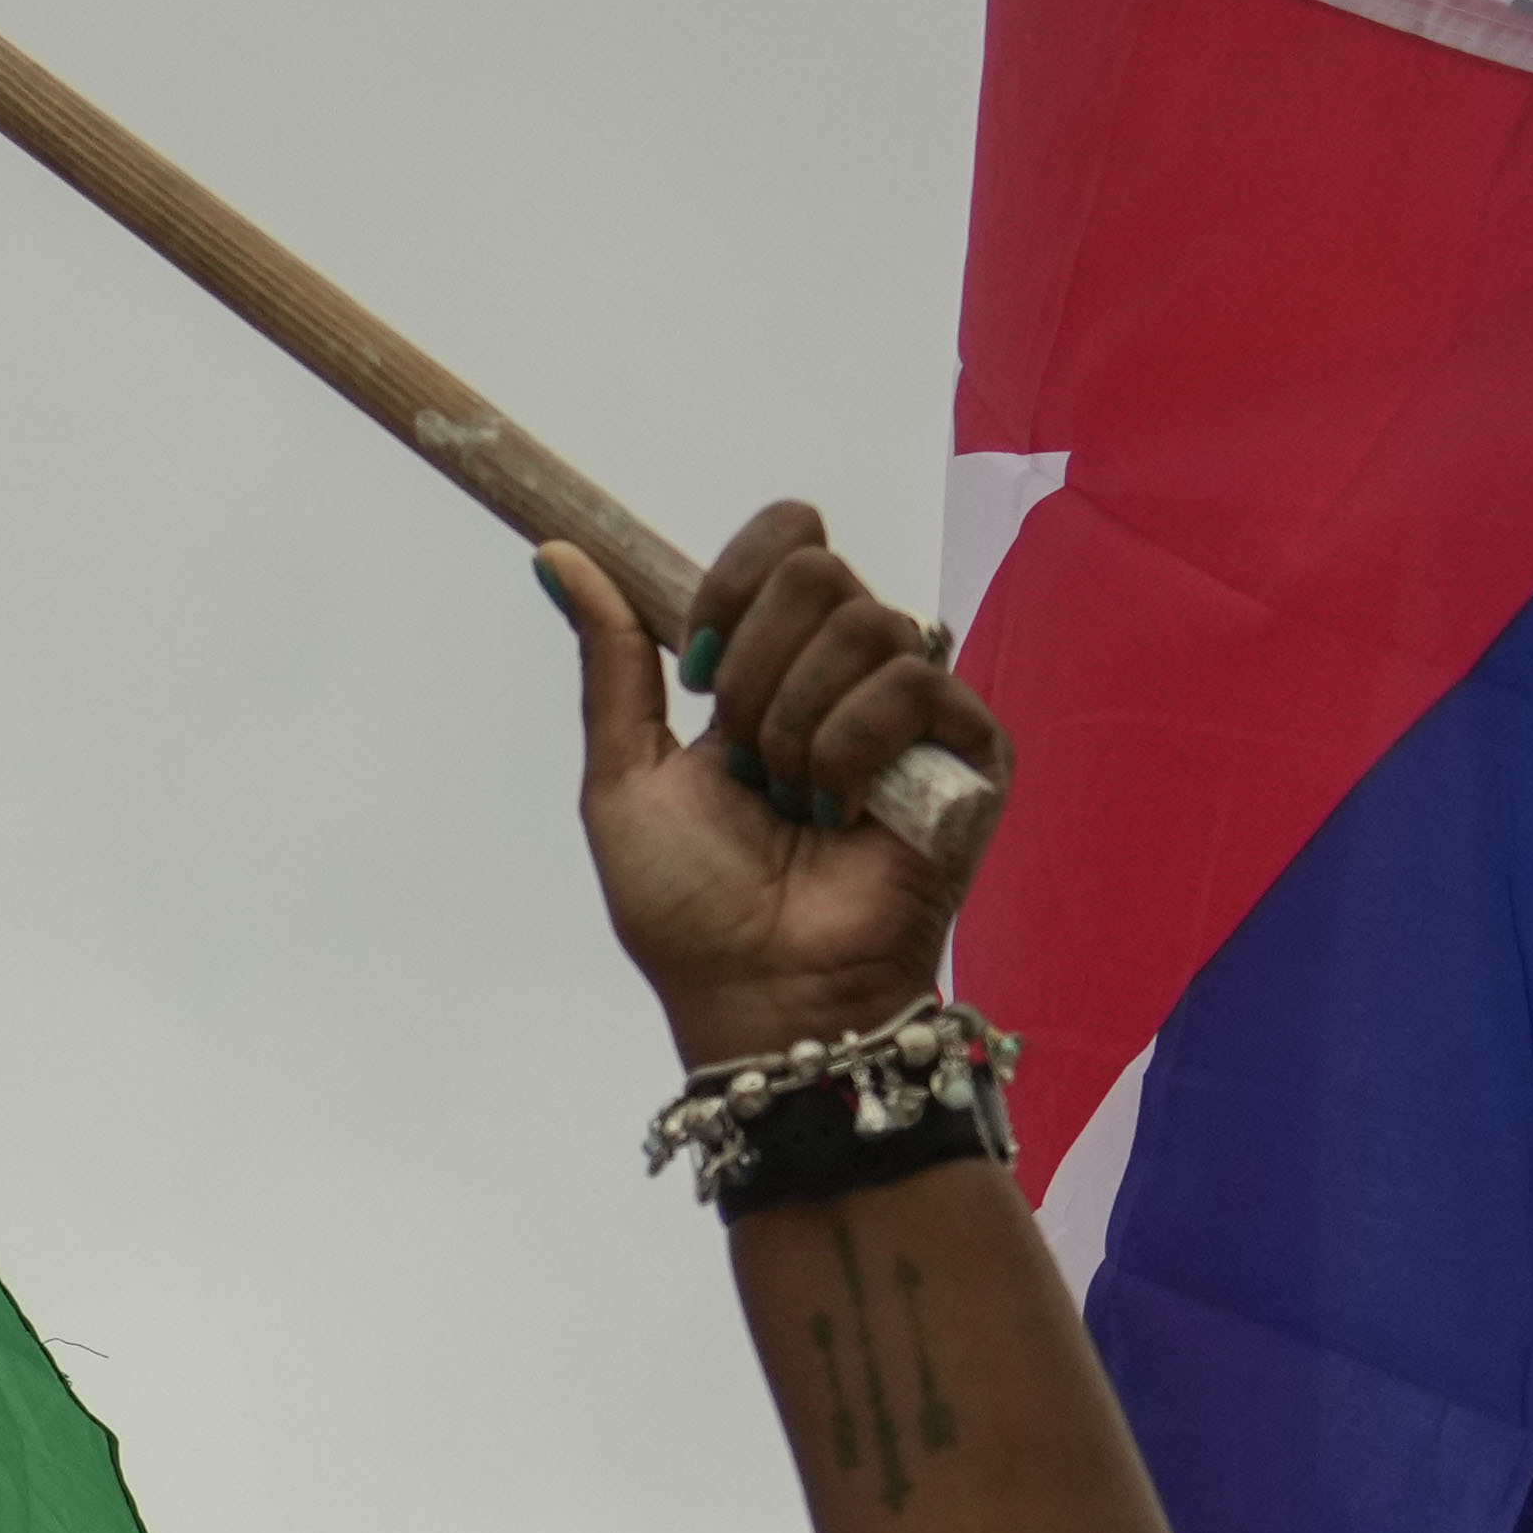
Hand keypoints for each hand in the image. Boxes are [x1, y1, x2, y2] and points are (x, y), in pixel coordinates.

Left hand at [568, 505, 1008, 1074]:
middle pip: (817, 570)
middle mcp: (850, 673)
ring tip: (792, 802)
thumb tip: (561, 554)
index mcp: (774, 664)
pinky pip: (916, 684)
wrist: (753, 990)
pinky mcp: (971, 750)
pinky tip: (842, 814)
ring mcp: (916, 710)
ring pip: (864, 624)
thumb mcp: (623, 774)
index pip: (786, 541)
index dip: (731, 584)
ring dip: (796, 724)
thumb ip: (609, 660)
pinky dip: (851, 751)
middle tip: (743, 758)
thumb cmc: (690, 908)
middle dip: (754, 667)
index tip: (693, 668)